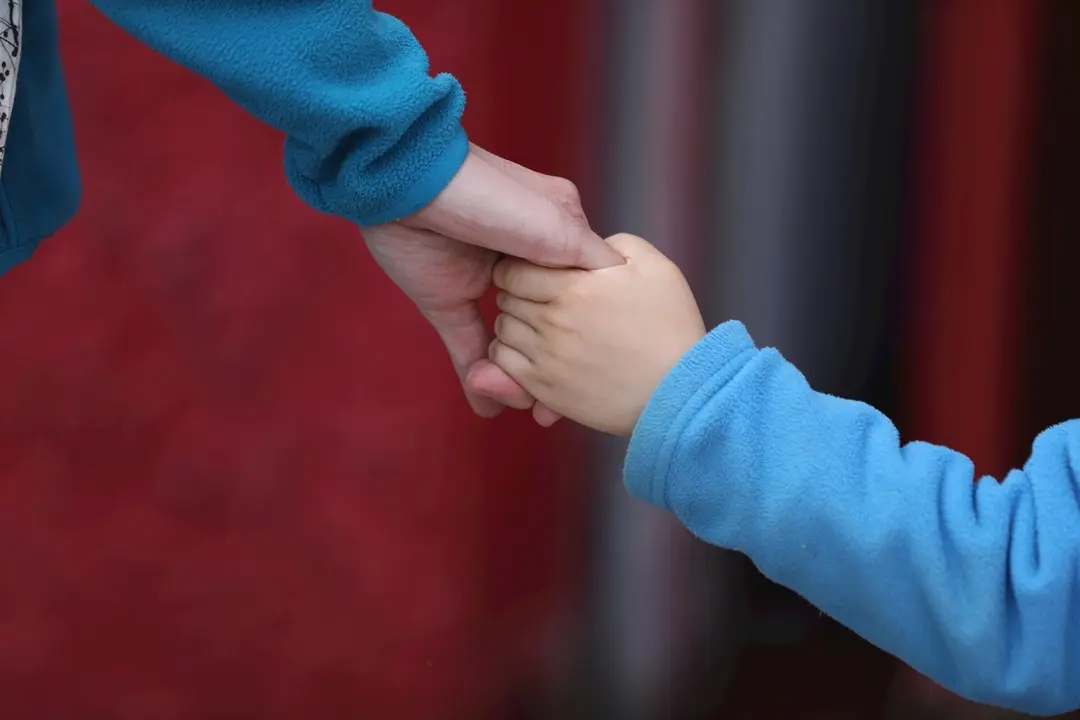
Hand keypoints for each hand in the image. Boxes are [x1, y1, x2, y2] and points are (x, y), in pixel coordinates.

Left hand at [362, 144, 623, 421]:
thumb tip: (620, 282)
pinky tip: (490, 410)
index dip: (591, 333)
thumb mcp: (555, 222)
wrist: (407, 183)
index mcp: (554, 234)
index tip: (601, 369)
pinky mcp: (445, 299)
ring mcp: (482, 281)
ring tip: (533, 410)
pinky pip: (467, 346)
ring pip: (511, 342)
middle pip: (546, 324)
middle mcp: (521, 260)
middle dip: (555, 367)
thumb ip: (588, 256)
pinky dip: (479, 378)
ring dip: (519, 379)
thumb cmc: (488, 194)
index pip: (580, 293)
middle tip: (559, 406)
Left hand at [489, 234, 705, 435]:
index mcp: (574, 287)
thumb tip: (583, 245)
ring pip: (502, 329)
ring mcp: (545, 357)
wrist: (678, 389)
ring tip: (539, 323)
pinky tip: (532, 349)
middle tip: (539, 296)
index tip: (535, 271)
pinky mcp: (545, 388)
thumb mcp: (653, 267)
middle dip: (516, 292)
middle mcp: (552, 321)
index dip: (519, 265)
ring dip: (514, 321)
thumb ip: (613, 245)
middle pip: (505, 297)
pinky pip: (503, 363)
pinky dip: (508, 353)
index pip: (513, 268)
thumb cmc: (670, 326)